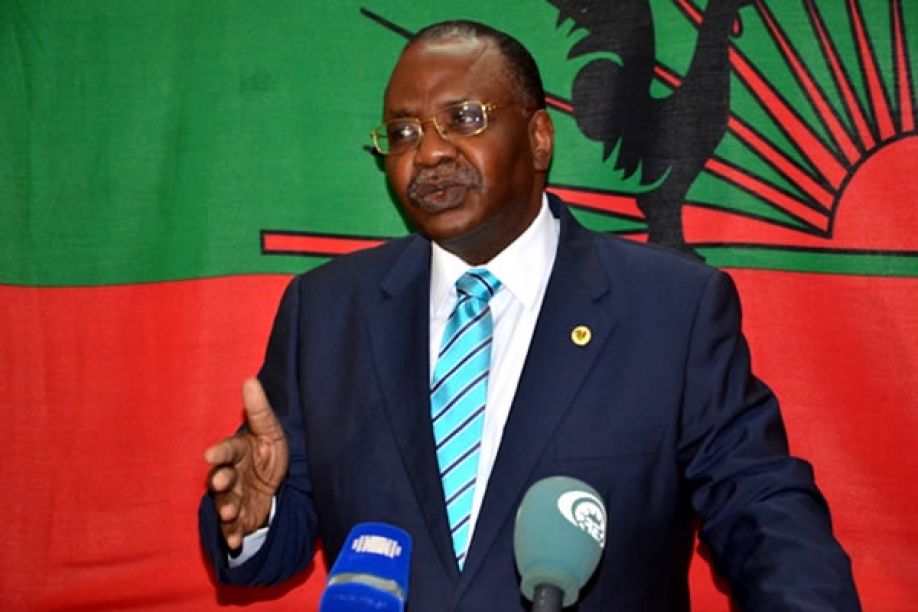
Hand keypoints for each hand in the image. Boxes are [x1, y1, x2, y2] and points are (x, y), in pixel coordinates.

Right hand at [204, 377, 288, 549]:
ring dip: (225, 509)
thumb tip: (250, 380)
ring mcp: (233, 497)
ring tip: (230, 513)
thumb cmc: (268, 452)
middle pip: (221, 478)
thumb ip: (260, 410)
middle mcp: (230, 475)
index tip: (210, 454)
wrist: (276, 482)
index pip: (227, 450)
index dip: (220, 452)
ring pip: (224, 503)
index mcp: (236, 452)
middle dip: (219, 481)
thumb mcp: (270, 430)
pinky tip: (235, 542)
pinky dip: (232, 535)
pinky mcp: (240, 518)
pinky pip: (233, 528)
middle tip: (220, 482)